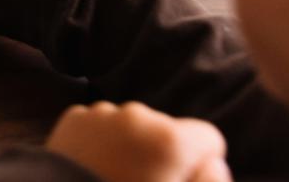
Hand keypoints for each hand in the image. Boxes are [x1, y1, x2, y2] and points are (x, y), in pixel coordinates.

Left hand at [46, 101, 230, 181]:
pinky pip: (101, 127)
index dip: (200, 165)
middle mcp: (139, 115)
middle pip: (169, 131)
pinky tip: (92, 170)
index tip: (180, 181)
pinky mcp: (74, 118)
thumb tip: (214, 161)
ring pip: (133, 127)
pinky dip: (101, 143)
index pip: (209, 139)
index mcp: (171, 140)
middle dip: (163, 155)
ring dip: (131, 147)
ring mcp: (102, 113)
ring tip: (115, 180)